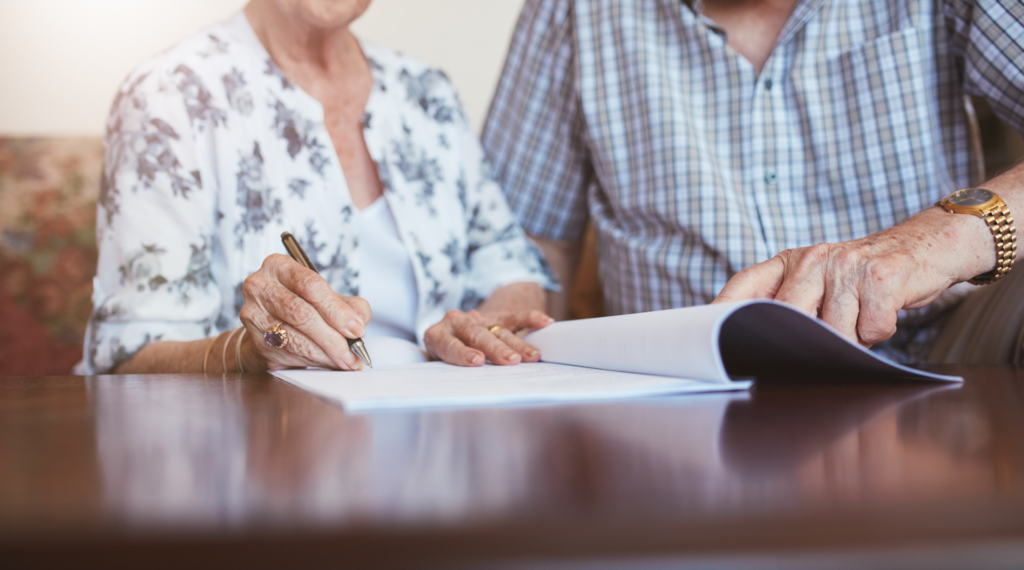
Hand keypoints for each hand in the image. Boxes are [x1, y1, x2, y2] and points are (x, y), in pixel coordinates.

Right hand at [239, 254, 371, 370]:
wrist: (272, 322)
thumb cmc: (304, 304)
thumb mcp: (329, 296)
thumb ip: (350, 305)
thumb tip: (358, 322)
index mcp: (279, 266)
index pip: (311, 286)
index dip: (337, 310)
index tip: (356, 328)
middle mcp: (260, 287)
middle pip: (302, 314)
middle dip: (333, 337)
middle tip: (354, 353)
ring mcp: (254, 315)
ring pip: (294, 339)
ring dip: (325, 354)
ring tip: (345, 361)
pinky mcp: (256, 341)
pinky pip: (289, 354)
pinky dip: (313, 361)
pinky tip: (328, 362)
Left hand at [424, 309, 554, 365]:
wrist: (455, 329)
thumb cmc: (446, 357)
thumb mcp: (439, 365)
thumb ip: (446, 373)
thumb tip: (458, 393)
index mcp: (437, 335)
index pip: (449, 344)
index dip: (462, 353)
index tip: (477, 361)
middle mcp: (456, 323)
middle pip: (477, 335)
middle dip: (496, 349)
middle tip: (511, 361)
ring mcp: (478, 318)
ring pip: (499, 330)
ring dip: (517, 344)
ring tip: (533, 357)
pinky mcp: (497, 315)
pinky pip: (515, 316)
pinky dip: (531, 318)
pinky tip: (545, 322)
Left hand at [713, 209, 992, 346]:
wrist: (925, 247)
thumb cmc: (863, 275)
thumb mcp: (820, 278)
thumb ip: (790, 302)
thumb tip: (754, 343)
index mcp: (790, 261)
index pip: (745, 286)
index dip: (721, 312)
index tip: (704, 337)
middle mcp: (813, 259)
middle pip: (789, 318)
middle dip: (806, 340)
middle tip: (821, 342)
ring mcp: (846, 267)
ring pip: (834, 332)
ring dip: (851, 337)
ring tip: (860, 317)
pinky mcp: (880, 279)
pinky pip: (870, 329)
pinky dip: (880, 331)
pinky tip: (883, 312)